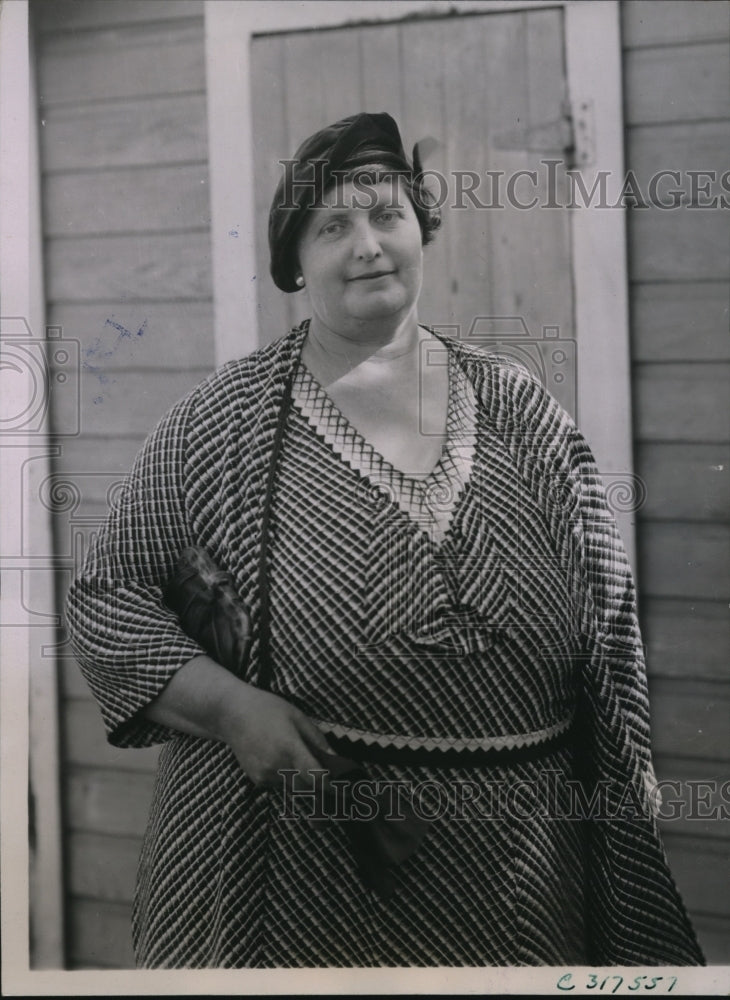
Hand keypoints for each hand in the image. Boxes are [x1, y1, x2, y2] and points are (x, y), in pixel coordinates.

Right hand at [219, 682, 334, 788]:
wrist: (231, 714)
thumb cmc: (267, 709)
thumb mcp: (297, 716)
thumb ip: (316, 738)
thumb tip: (334, 756)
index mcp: (290, 748)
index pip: (317, 777)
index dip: (332, 785)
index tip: (343, 787)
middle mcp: (277, 766)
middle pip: (307, 789)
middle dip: (319, 786)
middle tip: (327, 778)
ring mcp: (265, 775)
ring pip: (293, 788)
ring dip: (302, 781)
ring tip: (300, 763)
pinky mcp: (257, 779)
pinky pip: (279, 785)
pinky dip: (286, 778)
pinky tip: (281, 761)